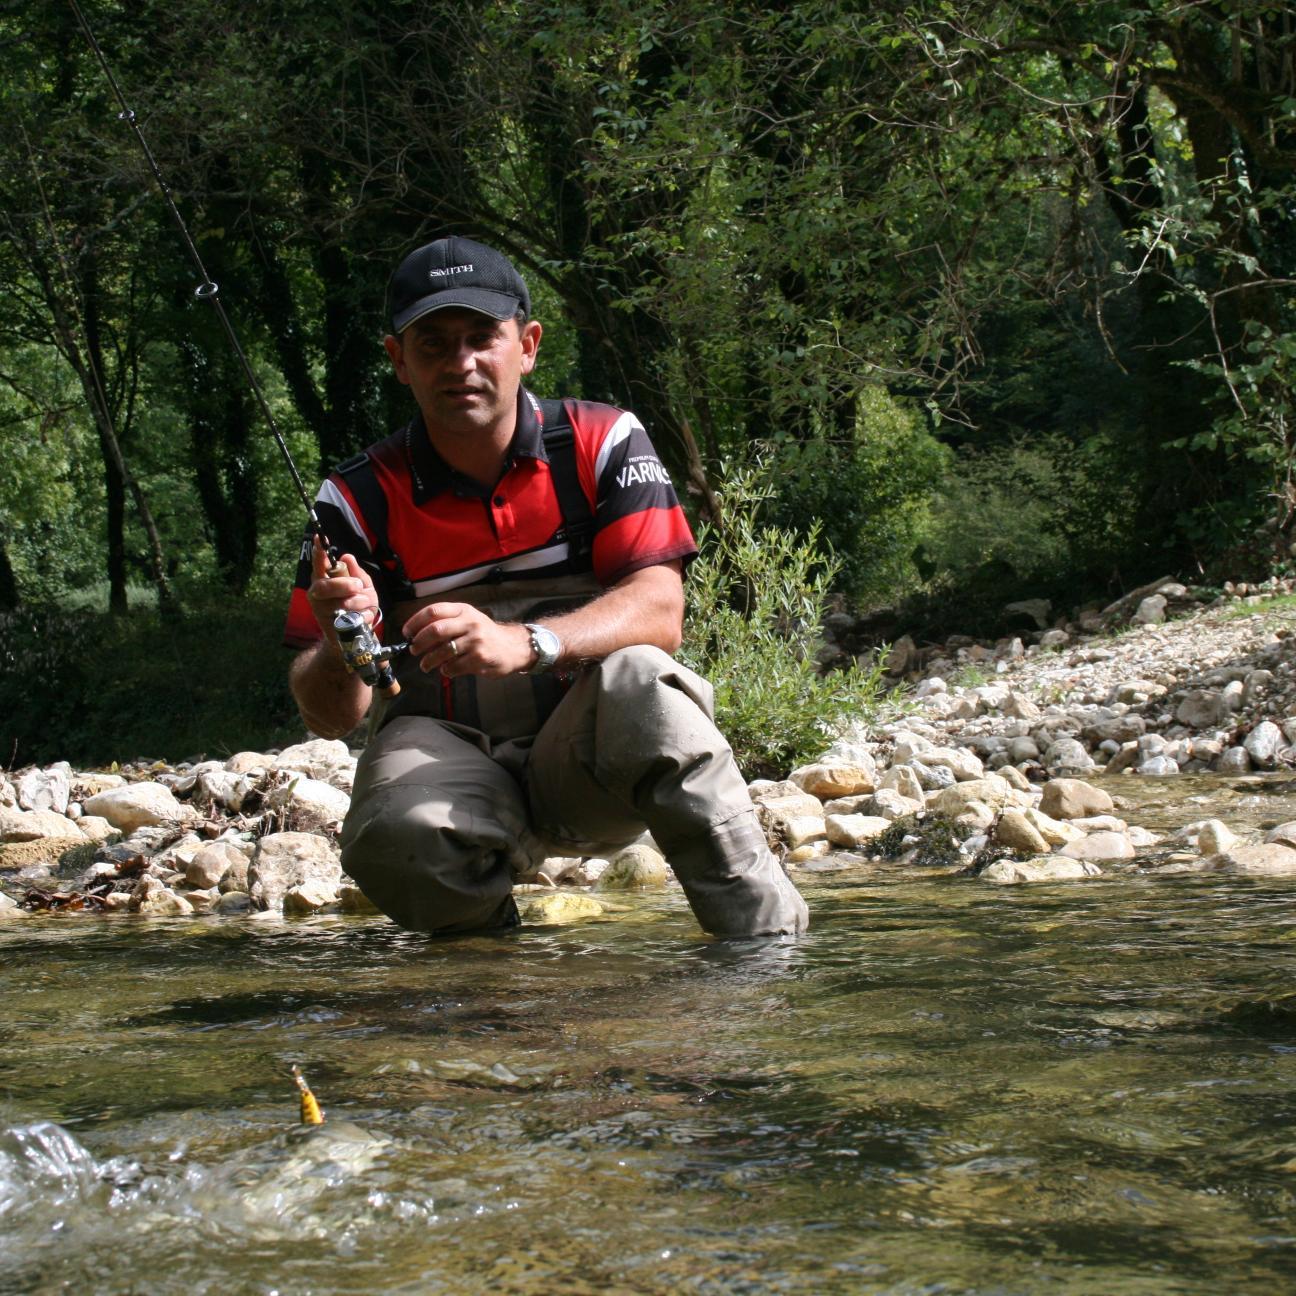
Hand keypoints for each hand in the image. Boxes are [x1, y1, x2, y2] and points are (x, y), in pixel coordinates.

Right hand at [305, 537, 379, 638]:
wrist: (358, 633)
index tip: (319, 538)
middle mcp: (317, 593)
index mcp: (324, 578)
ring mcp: (320, 611)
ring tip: (366, 603)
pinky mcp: (328, 627)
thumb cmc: (358, 604)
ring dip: (358, 602)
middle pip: (324, 586)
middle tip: (358, 586)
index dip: (319, 551)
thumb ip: (357, 572)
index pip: (319, 563)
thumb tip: (347, 556)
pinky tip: (363, 617)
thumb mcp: (363, 586)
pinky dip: (362, 616)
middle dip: (343, 585)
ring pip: (339, 604)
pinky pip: (348, 620)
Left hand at [402, 601, 533, 677]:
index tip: (407, 633)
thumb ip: (446, 623)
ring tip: (426, 665)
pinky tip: (447, 670)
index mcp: (463, 610)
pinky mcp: (480, 658)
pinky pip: (454, 666)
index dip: (415, 622)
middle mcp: (470, 622)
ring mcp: (476, 640)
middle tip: (413, 651)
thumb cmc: (485, 634)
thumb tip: (417, 635)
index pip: (433, 611)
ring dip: (429, 661)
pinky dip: (446, 670)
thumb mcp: (468, 620)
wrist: (514, 646)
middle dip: (419, 643)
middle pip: (435, 630)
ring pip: (443, 651)